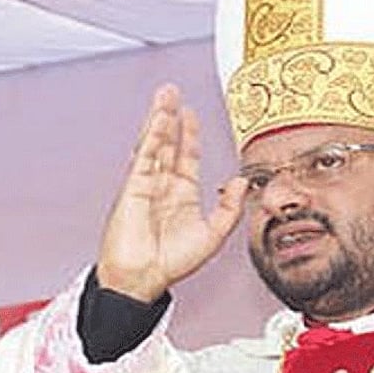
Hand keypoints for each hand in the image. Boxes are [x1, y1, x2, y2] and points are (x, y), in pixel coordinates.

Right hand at [97, 84, 247, 301]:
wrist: (144, 280)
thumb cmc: (172, 263)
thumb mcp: (213, 235)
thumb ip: (230, 209)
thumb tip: (240, 181)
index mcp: (181, 194)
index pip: (186, 156)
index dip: (190, 134)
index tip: (191, 113)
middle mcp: (163, 185)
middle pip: (168, 143)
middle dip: (171, 116)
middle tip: (172, 92)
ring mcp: (146, 185)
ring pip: (154, 144)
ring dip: (159, 119)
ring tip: (164, 95)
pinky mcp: (133, 189)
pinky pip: (144, 157)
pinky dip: (152, 137)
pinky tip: (159, 119)